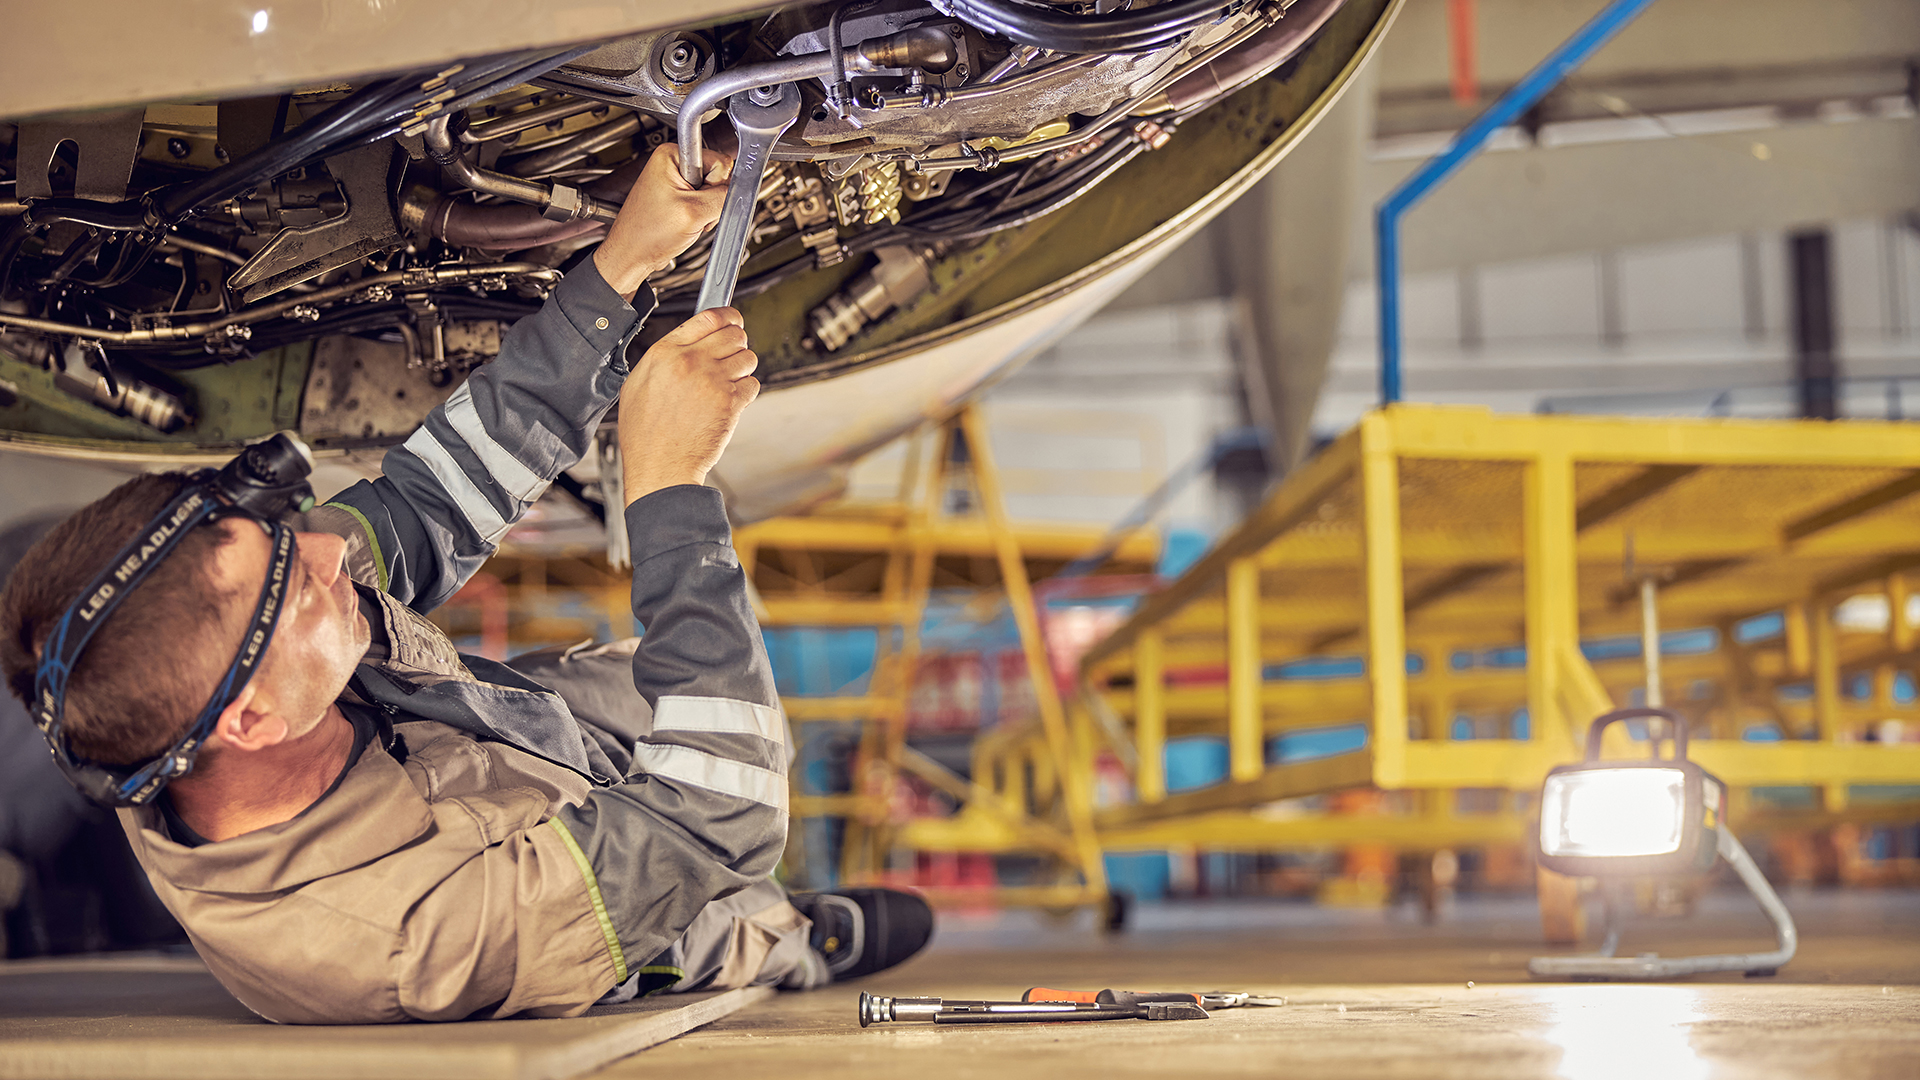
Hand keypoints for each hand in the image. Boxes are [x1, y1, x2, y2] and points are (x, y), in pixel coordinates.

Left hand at [594, 143, 732, 300]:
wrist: (632, 256)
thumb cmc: (647, 234)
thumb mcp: (694, 213)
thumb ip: (723, 197)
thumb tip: (742, 190)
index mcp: (672, 155)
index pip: (720, 161)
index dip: (717, 184)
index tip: (702, 199)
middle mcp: (672, 164)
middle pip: (717, 176)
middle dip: (711, 200)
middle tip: (693, 214)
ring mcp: (675, 182)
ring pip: (712, 192)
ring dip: (706, 211)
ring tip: (686, 220)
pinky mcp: (678, 197)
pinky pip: (704, 203)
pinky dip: (701, 217)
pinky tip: (686, 223)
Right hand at [618, 307, 758, 502]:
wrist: (660, 466)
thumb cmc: (646, 433)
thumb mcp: (638, 384)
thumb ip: (663, 358)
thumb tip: (685, 342)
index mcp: (665, 353)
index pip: (707, 317)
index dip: (726, 315)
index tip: (732, 318)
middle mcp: (690, 361)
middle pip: (734, 333)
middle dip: (736, 343)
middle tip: (729, 356)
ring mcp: (712, 380)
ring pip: (748, 357)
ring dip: (742, 368)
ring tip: (726, 383)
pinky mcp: (730, 401)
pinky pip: (752, 383)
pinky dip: (745, 392)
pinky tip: (728, 402)